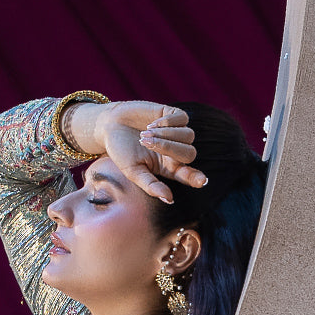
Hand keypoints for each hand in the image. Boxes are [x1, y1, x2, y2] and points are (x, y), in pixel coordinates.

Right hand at [65, 100, 206, 202]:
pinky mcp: (173, 114)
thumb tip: (169, 199)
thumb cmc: (121, 152)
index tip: (202, 181)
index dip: (196, 178)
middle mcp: (176, 151)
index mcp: (168, 167)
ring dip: (166, 135)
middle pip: (189, 153)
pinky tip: (151, 124)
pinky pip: (182, 119)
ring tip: (144, 134)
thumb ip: (151, 185)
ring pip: (188, 136)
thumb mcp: (133, 172)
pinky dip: (167, 122)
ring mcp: (176, 132)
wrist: (111, 125)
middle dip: (170, 148)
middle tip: (146, 143)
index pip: (188, 174)